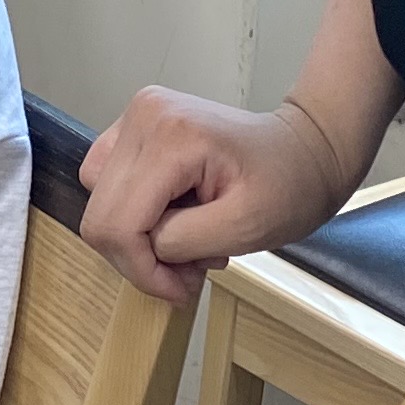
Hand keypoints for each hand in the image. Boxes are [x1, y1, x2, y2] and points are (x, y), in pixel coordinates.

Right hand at [77, 86, 363, 304]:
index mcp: (171, 136)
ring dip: (137, 237)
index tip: (182, 288)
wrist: (304, 150)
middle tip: (190, 269)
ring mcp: (137, 117)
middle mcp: (143, 117)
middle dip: (141, 257)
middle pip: (101, 214)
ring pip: (100, 201)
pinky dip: (135, 214)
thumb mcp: (247, 226)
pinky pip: (108, 184)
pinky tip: (175, 217)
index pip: (118, 223)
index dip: (142, 269)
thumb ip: (184, 241)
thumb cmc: (289, 185)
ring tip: (188, 241)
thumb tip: (146, 248)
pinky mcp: (135, 127)